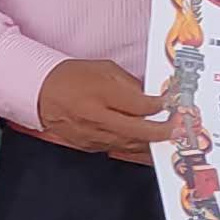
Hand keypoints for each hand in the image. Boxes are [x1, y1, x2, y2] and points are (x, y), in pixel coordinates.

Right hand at [32, 57, 166, 160]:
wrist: (41, 94)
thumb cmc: (72, 78)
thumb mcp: (104, 70)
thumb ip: (129, 84)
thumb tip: (151, 97)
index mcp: (101, 94)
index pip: (139, 105)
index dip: (160, 106)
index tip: (172, 104)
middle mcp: (97, 118)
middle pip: (138, 131)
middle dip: (162, 132)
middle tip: (178, 128)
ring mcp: (93, 136)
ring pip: (130, 146)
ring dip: (151, 144)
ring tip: (168, 139)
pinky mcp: (90, 146)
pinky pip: (118, 150)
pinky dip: (134, 148)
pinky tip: (146, 145)